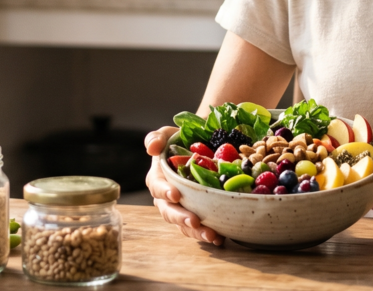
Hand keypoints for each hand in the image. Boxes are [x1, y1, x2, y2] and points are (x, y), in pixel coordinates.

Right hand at [144, 126, 223, 244]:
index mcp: (158, 178)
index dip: (164, 192)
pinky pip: (198, 228)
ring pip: (183, 224)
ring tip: (211, 235)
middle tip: (194, 221)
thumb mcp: (168, 134)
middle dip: (181, 218)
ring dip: (196, 232)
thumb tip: (151, 148)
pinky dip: (208, 234)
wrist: (200, 148)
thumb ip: (157, 138)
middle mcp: (167, 197)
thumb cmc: (180, 141)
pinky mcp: (195, 215)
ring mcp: (181, 208)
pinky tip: (220, 238)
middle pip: (169, 211)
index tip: (175, 194)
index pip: (157, 187)